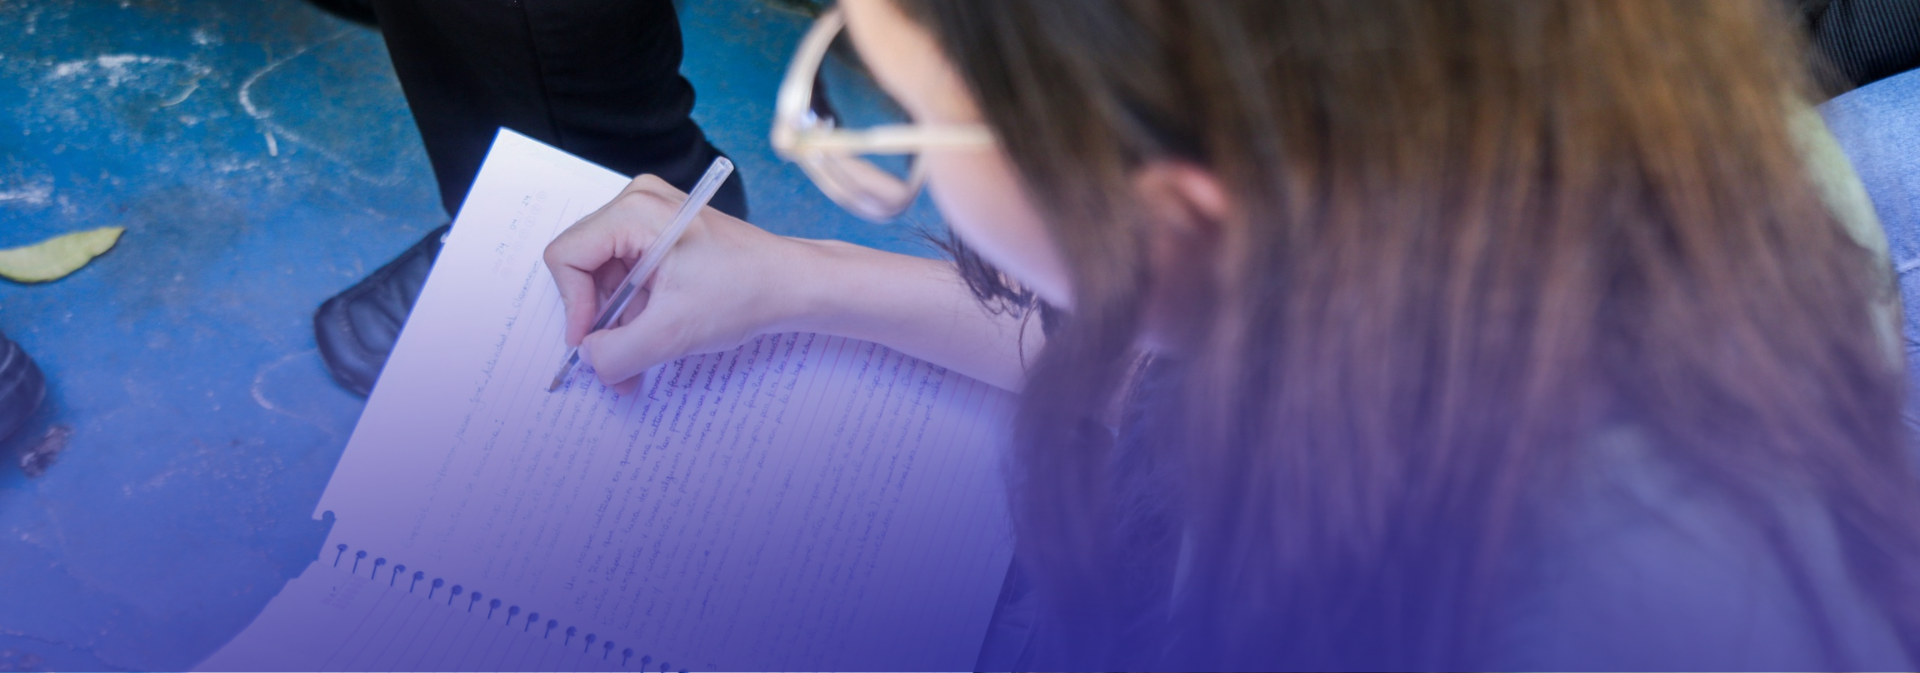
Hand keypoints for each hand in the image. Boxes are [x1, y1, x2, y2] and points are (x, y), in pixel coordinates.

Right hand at [544, 174, 813, 392]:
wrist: (793, 284)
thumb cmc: (746, 292)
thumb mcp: (674, 333)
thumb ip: (618, 353)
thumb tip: (589, 362)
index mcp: (636, 211)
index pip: (568, 256)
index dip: (574, 306)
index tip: (592, 344)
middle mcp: (638, 203)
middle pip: (584, 265)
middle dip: (598, 318)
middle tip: (613, 361)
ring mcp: (651, 215)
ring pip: (605, 275)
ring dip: (617, 320)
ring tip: (638, 356)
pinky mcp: (662, 233)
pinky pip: (628, 273)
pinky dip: (635, 309)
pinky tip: (651, 336)